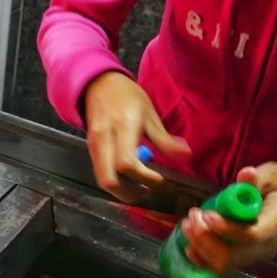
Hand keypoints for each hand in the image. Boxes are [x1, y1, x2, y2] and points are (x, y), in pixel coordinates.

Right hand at [83, 71, 190, 201]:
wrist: (99, 84)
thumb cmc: (128, 97)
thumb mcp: (150, 114)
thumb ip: (164, 139)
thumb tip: (187, 154)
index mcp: (123, 127)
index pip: (127, 163)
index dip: (144, 177)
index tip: (160, 180)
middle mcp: (104, 138)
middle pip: (108, 178)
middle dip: (127, 193)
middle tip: (146, 194)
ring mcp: (93, 144)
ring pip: (102, 178)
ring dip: (120, 190)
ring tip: (139, 190)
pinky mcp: (89, 148)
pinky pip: (99, 171)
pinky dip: (114, 181)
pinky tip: (129, 179)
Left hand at [182, 163, 276, 274]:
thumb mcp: (269, 176)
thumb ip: (255, 180)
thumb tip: (246, 173)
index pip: (253, 235)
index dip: (227, 229)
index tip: (207, 215)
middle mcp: (268, 245)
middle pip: (233, 254)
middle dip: (206, 237)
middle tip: (193, 215)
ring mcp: (257, 255)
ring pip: (225, 263)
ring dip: (200, 246)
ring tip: (187, 224)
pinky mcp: (245, 258)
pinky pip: (222, 267)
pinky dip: (202, 259)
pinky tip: (189, 246)